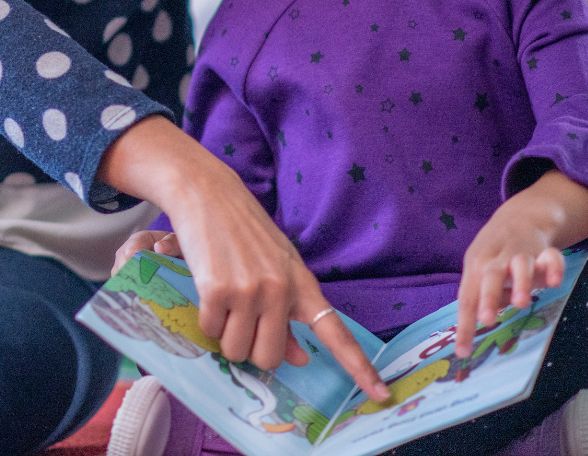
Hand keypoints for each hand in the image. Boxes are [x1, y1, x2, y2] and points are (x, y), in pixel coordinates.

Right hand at [98, 118, 389, 401]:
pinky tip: (208, 290)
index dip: (359, 367)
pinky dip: (206, 320)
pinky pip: (211, 330)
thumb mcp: (276, 267)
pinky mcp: (217, 289)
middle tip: (241, 323)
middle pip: (270, 357)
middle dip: (252, 349)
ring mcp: (249, 291)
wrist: (207, 193)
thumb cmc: (243, 231)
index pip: (336, 333)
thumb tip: (299, 358)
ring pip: (237, 350)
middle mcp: (280, 291)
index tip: (380, 394)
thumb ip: (288, 314)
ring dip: (226, 336)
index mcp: (303, 285)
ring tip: (223, 303)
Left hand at [454, 168, 587, 355]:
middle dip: (488, 298)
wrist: (520, 217)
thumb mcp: (481, 273)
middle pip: (489, 277)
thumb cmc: (496, 256)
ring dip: (520, 283)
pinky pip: (551, 257)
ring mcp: (520, 253)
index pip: (467, 298)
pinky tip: (556, 281)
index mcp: (475, 267)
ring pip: (519, 265)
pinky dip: (554, 266)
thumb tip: (480, 322)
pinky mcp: (544, 250)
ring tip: (521, 303)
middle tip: (486, 320)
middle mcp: (495, 259)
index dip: (464, 325)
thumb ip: (482, 297)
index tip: (463, 352)